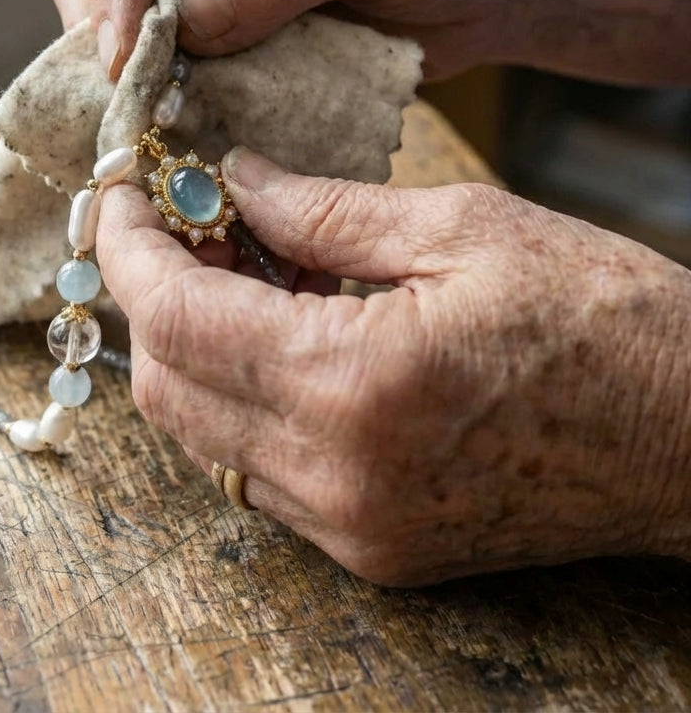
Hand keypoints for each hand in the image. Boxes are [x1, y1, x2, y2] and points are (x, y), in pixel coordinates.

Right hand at [49, 0, 690, 85]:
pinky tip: (185, 116)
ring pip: (127, 10)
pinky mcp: (226, 14)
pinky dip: (173, 87)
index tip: (122, 52)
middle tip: (131, 97)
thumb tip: (181, 23)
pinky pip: (174, 51)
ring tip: (157, 112)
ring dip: (137, 64)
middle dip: (110, 26)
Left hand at [97, 150, 690, 584]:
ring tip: (243, 266)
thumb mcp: (462, 226)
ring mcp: (350, 527)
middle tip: (186, 222)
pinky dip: (241, 393)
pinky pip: (256, 468)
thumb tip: (234, 180)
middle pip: (167, 385)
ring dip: (194, 343)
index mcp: (355, 384)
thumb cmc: (604, 320)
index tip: (121, 196)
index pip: (175, 318)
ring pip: (202, 434)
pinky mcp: (371, 547)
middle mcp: (335, 476)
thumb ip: (322, 206)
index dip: (129, 249)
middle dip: (153, 294)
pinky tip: (282, 329)